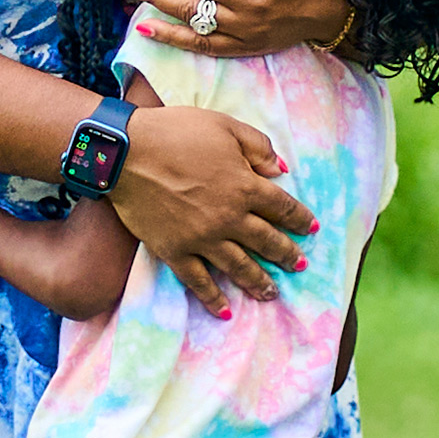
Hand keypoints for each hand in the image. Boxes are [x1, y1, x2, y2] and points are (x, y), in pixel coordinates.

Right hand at [110, 103, 313, 314]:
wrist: (127, 153)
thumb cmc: (176, 132)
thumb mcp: (225, 126)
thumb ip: (258, 146)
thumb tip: (281, 169)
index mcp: (245, 186)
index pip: (282, 208)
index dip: (300, 219)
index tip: (311, 228)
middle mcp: (230, 218)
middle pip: (267, 241)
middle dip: (287, 254)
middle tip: (300, 266)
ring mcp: (203, 239)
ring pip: (240, 266)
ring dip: (259, 282)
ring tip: (272, 293)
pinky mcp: (176, 251)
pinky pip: (198, 280)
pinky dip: (212, 298)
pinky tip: (224, 311)